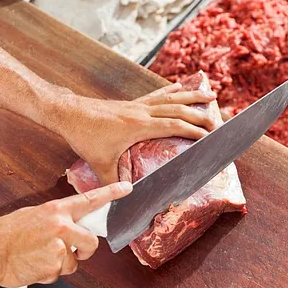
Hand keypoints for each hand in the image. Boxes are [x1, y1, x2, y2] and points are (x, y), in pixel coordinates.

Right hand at [0, 182, 131, 287]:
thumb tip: (69, 226)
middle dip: (85, 251)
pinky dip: (48, 274)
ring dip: (59, 265)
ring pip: (73, 262)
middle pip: (91, 242)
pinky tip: (33, 265)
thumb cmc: (6, 234)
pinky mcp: (54, 266)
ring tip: (38, 257)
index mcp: (55, 211)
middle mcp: (61, 227)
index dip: (110, 194)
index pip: (89, 200)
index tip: (127, 188)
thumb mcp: (32, 216)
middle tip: (73, 252)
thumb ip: (55, 220)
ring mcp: (59, 247)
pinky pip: (58, 274)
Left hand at [50, 83, 217, 184]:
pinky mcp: (131, 103)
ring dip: (192, 96)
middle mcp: (143, 112)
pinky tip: (179, 85)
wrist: (68, 112)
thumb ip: (113, 184)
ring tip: (210, 94)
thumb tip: (124, 202)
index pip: (175, 126)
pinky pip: (156, 94)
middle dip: (201, 115)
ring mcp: (138, 105)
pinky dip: (170, 90)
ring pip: (171, 97)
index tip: (210, 137)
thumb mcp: (100, 164)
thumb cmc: (85, 137)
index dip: (194, 131)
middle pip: (179, 110)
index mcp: (140, 126)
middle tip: (219, 122)